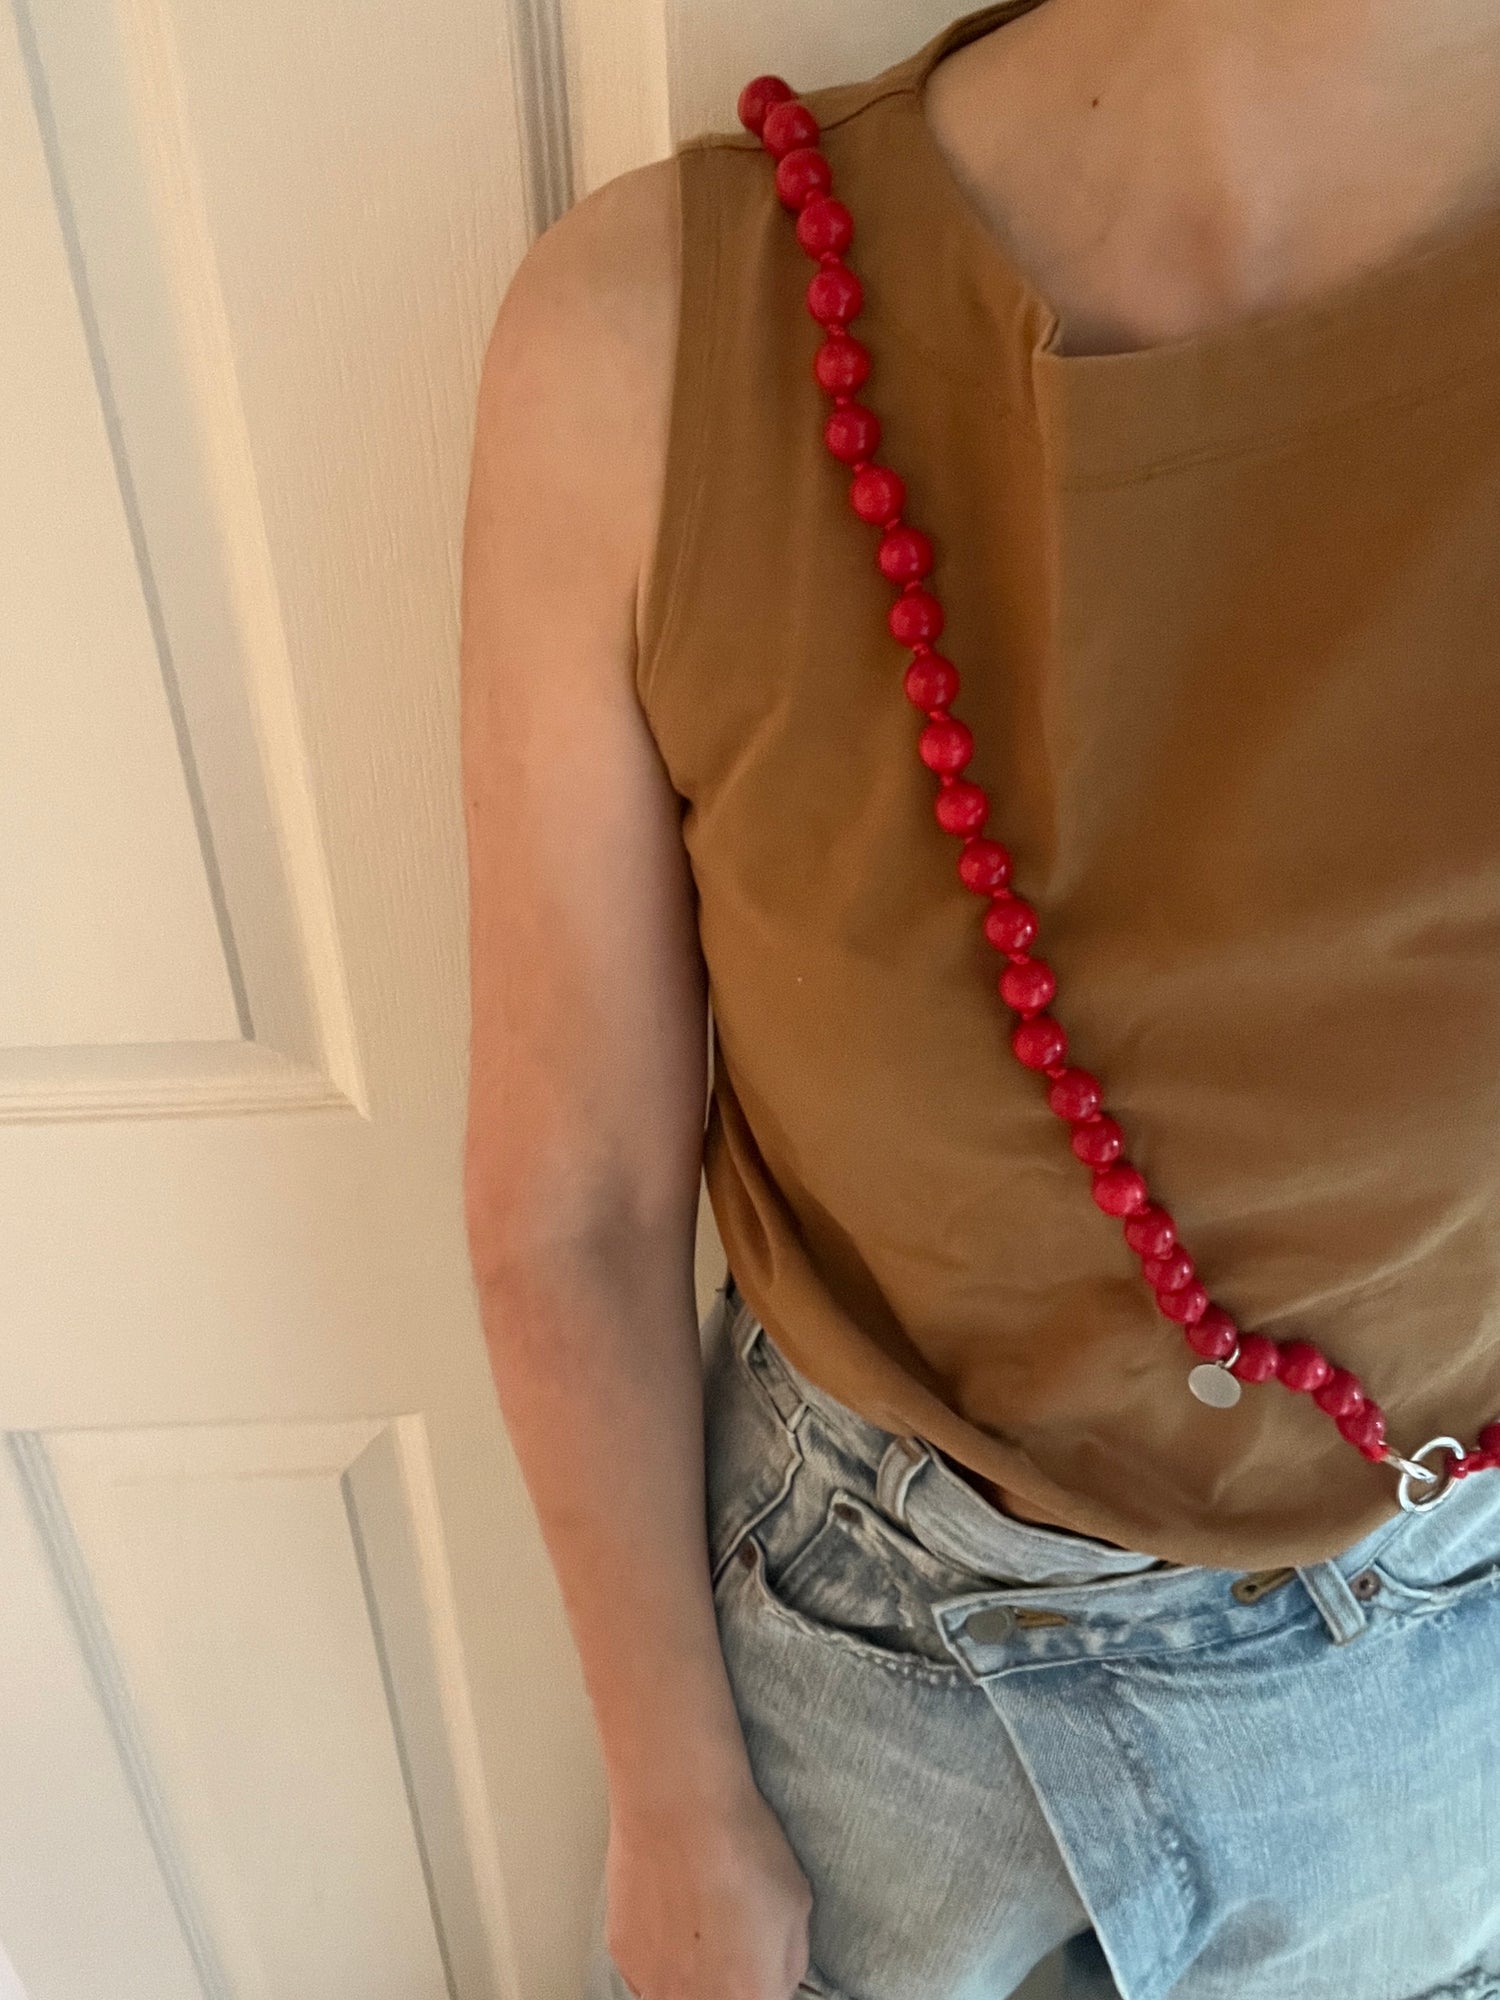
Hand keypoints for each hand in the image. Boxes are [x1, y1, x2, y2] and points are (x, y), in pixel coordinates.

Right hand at [603, 1776, 814, 1999]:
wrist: (678, 1808)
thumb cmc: (740, 1849)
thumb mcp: (797, 1907)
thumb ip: (789, 1961)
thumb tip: (776, 1977)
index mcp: (750, 1997)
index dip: (762, 1981)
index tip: (758, 1959)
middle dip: (728, 1980)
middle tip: (731, 1938)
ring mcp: (654, 1986)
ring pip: (679, 1992)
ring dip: (691, 1972)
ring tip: (697, 1920)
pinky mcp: (622, 1958)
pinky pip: (648, 1970)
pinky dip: (660, 1951)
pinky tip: (669, 1908)